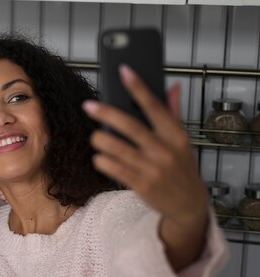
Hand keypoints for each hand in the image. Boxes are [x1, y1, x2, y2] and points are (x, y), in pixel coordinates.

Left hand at [83, 64, 208, 268]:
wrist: (188, 205)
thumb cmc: (181, 168)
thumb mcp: (182, 142)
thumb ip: (173, 114)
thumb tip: (173, 86)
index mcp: (176, 135)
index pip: (155, 106)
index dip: (139, 87)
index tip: (124, 70)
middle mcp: (165, 150)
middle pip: (130, 126)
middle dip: (106, 113)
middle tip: (88, 106)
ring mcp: (152, 169)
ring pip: (116, 147)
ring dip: (100, 140)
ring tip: (96, 137)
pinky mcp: (140, 184)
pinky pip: (112, 167)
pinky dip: (101, 160)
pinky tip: (100, 157)